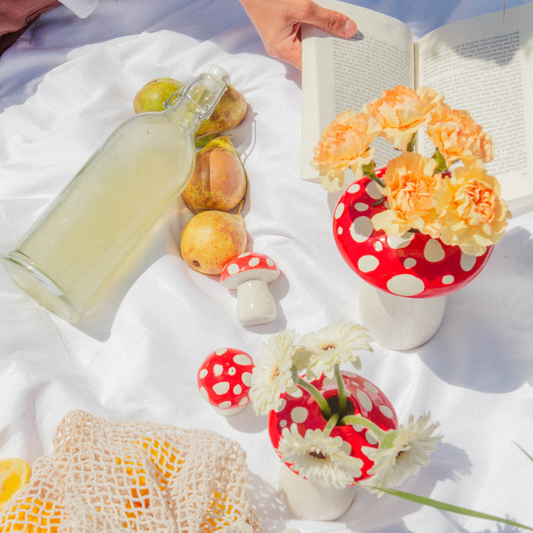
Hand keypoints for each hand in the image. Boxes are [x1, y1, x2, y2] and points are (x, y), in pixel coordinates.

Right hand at [238, 0, 356, 68]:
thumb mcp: (302, 6)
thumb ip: (327, 19)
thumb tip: (349, 30)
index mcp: (284, 50)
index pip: (310, 66)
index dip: (327, 65)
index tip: (345, 63)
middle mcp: (282, 48)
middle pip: (310, 53)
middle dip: (328, 47)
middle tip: (350, 45)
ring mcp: (281, 38)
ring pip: (307, 41)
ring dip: (321, 34)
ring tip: (342, 32)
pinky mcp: (281, 27)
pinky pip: (301, 31)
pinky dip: (313, 26)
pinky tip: (326, 20)